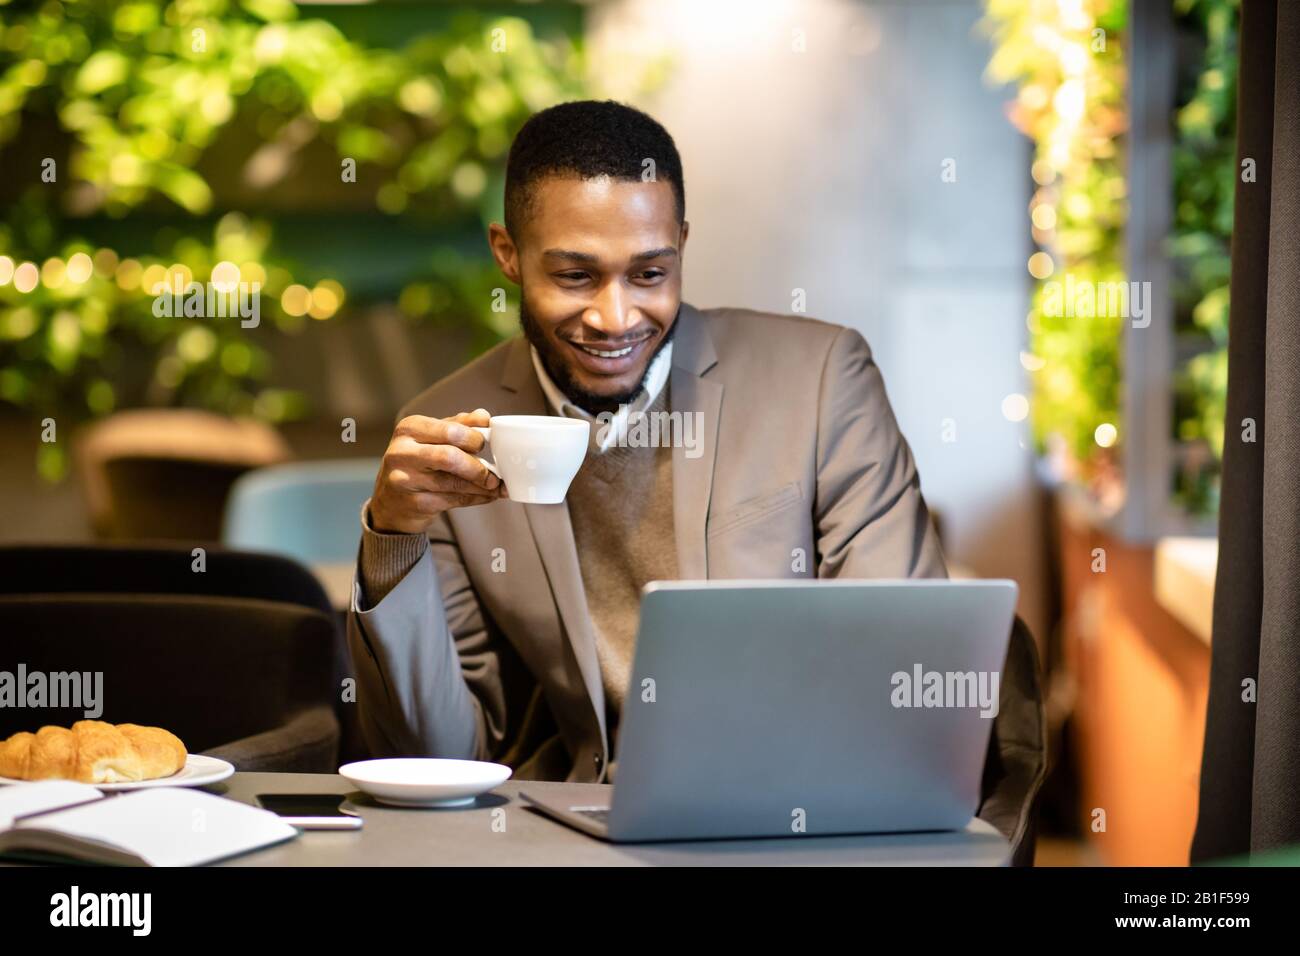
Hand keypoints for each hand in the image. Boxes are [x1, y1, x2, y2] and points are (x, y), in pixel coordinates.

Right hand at [368, 408, 504, 533]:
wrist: (390, 502)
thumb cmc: (416, 463)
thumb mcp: (432, 438)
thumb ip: (458, 425)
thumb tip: (483, 416)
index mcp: (410, 428)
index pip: (451, 430)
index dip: (475, 438)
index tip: (486, 445)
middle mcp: (402, 452)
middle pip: (451, 457)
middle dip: (478, 466)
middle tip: (493, 473)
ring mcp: (405, 479)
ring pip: (454, 482)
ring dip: (482, 486)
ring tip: (496, 486)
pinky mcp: (414, 503)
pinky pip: (454, 500)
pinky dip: (476, 498)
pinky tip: (486, 496)